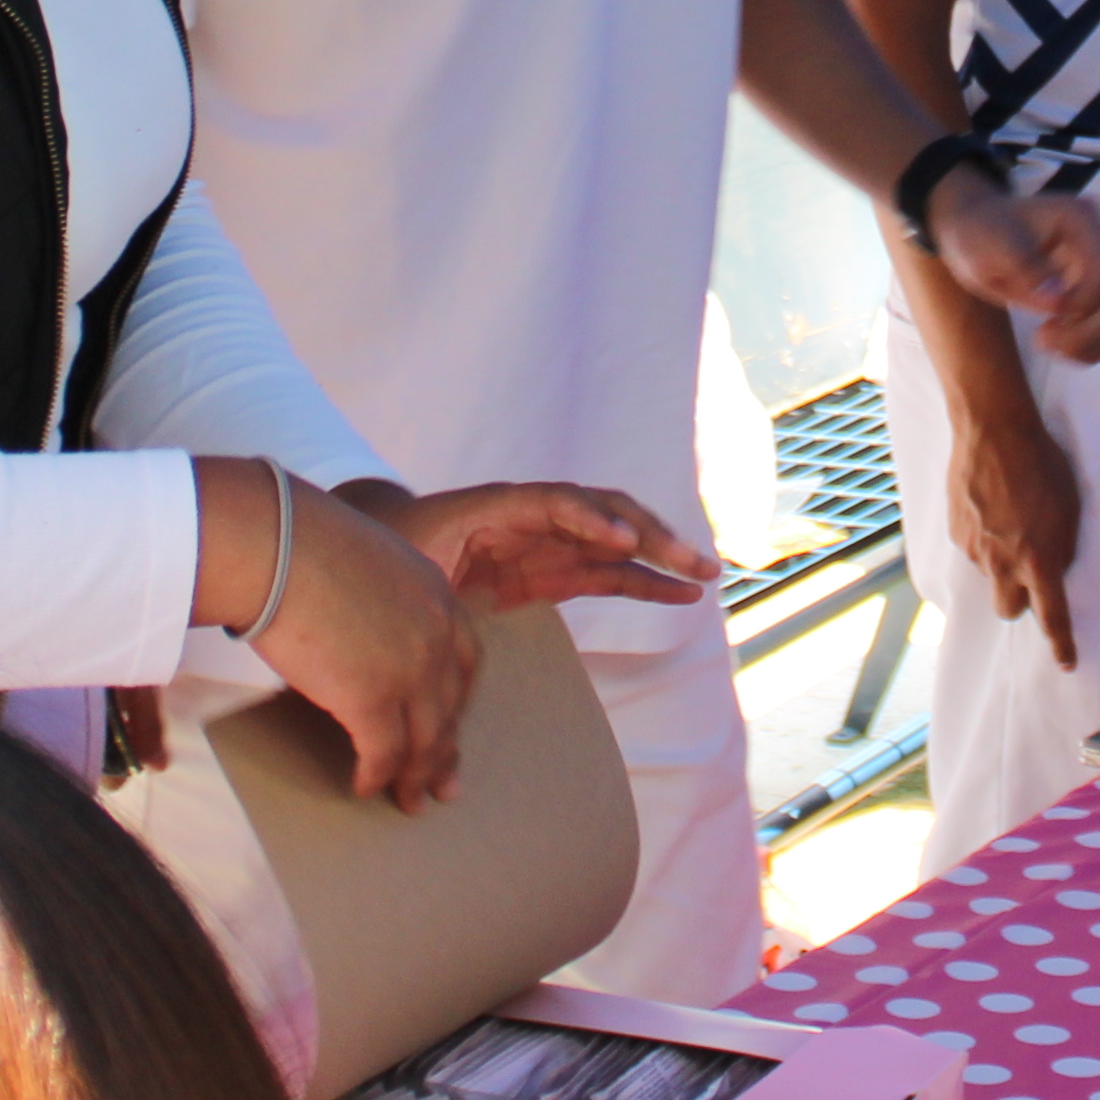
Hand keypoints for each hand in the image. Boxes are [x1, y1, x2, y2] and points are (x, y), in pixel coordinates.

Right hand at [236, 472, 484, 806]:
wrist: (273, 544)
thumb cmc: (297, 542)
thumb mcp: (362, 559)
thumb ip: (376, 597)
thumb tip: (352, 635)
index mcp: (435, 593)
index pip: (464, 660)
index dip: (457, 699)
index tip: (450, 724)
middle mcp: (434, 633)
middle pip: (450, 706)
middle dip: (445, 750)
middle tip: (445, 785)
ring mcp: (409, 668)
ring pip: (425, 739)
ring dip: (416, 776)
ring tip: (409, 803)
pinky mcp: (372, 698)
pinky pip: (383, 753)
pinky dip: (376, 776)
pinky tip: (365, 788)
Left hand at [395, 479, 712, 616]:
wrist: (394, 547)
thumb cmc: (401, 549)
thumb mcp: (412, 558)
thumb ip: (441, 571)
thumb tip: (462, 594)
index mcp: (501, 505)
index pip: (556, 503)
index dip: (592, 520)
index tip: (623, 544)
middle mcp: (538, 516)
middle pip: (604, 512)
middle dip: (647, 534)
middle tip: (685, 560)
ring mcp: (554, 542)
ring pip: (619, 542)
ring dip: (662, 556)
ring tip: (704, 575)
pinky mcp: (559, 571)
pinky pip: (611, 574)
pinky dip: (647, 584)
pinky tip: (682, 596)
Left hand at [936, 169, 1099, 365]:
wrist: (976, 232)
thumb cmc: (981, 232)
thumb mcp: (991, 246)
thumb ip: (1024, 268)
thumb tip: (1058, 303)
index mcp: (1081, 220)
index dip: (1083, 304)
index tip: (1046, 318)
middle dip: (1084, 330)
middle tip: (1041, 339)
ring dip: (1087, 342)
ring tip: (1045, 342)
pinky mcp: (1095, 292)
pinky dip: (1089, 347)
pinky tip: (1058, 347)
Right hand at [947, 392, 1088, 669]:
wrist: (994, 431)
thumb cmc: (1042, 464)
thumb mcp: (1070, 507)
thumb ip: (1062, 547)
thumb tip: (1054, 569)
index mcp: (1038, 558)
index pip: (1051, 614)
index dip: (1060, 642)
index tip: (1066, 662)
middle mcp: (1002, 562)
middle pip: (1007, 608)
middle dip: (1018, 602)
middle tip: (1028, 577)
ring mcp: (974, 548)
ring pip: (990, 573)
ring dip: (1001, 560)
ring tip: (1010, 518)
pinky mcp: (956, 531)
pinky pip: (973, 547)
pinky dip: (983, 537)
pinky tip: (990, 506)